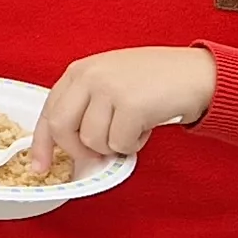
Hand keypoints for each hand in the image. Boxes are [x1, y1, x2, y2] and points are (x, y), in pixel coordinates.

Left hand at [35, 45, 216, 167]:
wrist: (197, 73)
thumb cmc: (156, 81)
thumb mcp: (111, 81)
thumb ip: (86, 105)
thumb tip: (67, 146)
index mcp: (80, 71)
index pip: (48, 110)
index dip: (41, 143)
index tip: (40, 166)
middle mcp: (90, 76)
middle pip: (61, 128)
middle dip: (77, 150)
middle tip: (99, 152)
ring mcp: (109, 89)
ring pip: (91, 141)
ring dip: (113, 145)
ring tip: (132, 127)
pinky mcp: (130, 105)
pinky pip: (119, 144)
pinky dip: (133, 144)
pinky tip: (145, 126)